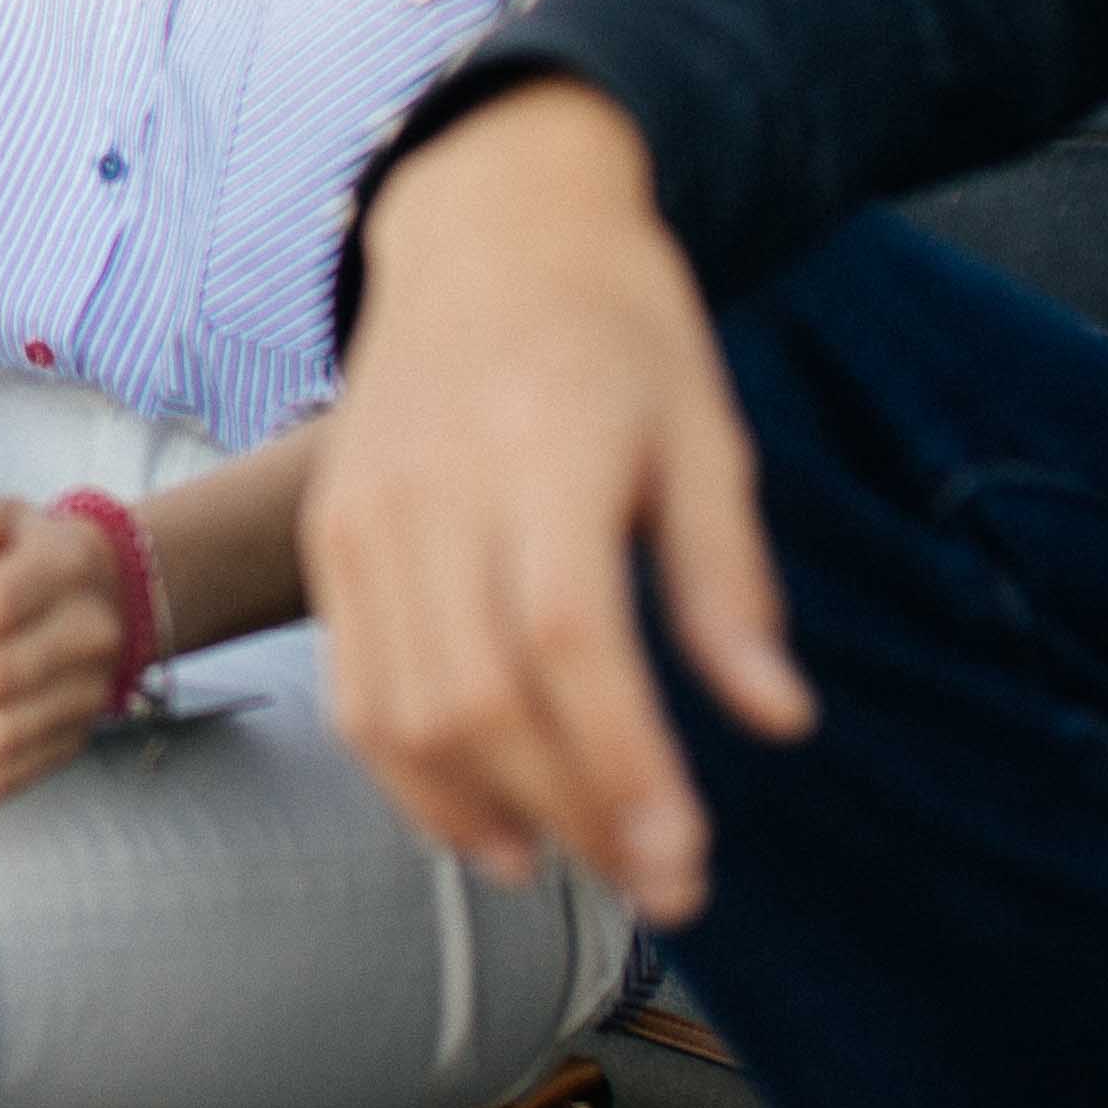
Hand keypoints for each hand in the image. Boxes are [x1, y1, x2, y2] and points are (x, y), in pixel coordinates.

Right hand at [304, 77, 809, 924]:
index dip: (623, 766)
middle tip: (659, 884)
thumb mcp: (706, 431)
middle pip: (481, 695)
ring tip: (577, 866)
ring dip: (489, 814)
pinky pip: (355, 689)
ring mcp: (365, 513)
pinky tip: (489, 823)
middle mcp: (435, 486)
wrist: (485, 223)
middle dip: (573, 815)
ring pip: (403, 710)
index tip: (684, 858)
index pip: (568, 640)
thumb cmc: (617, 326)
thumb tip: (777, 721)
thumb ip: (729, 582)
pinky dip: (413, 778)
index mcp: (545, 448)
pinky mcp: (330, 534)